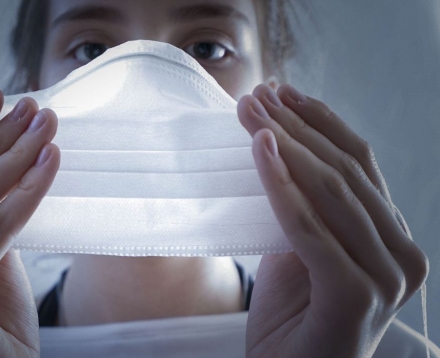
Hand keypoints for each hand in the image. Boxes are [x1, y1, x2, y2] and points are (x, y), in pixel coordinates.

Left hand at [237, 84, 428, 357]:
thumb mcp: (299, 251)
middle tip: (255, 94)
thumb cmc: (291, 321)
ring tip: (248, 112)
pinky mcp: (356, 297)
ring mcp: (386, 278)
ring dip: (285, 144)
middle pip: (346, 170)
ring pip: (331, 192)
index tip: (279, 90)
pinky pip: (310, 228)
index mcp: (392, 238)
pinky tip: (259, 150)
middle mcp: (402, 254)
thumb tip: (275, 146)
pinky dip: (282, 186)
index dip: (319, 122)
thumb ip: (304, 207)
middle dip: (296, 126)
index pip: (359, 163)